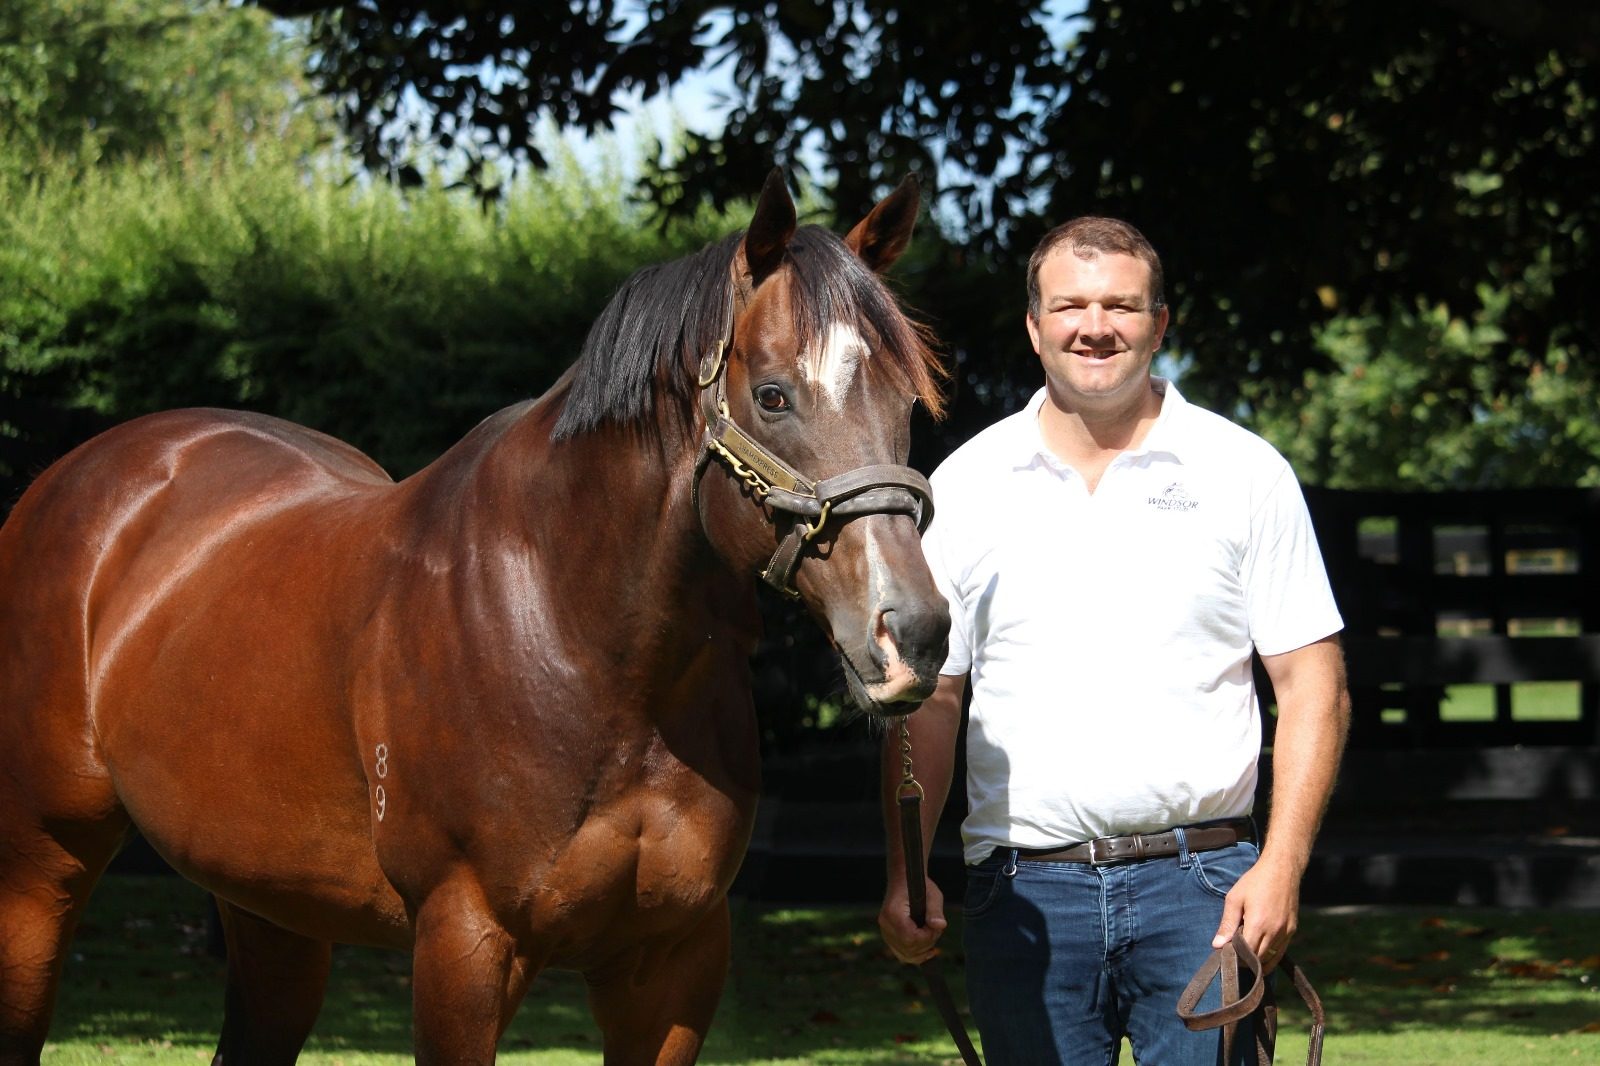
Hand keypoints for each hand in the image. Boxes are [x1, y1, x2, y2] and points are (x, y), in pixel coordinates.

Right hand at [878, 876, 947, 964]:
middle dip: (927, 943)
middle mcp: (885, 924)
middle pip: (908, 948)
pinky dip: (915, 955)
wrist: (904, 880)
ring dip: (923, 951)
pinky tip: (928, 950)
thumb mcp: (932, 894)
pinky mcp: (888, 936)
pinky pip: (901, 954)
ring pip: (904, 955)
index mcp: (893, 912)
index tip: (936, 926)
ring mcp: (885, 931)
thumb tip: (940, 926)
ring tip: (931, 935)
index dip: (927, 937)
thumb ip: (935, 910)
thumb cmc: (919, 885)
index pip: (910, 937)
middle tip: (935, 928)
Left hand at [1210, 855, 1299, 973]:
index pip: (1247, 953)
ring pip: (1271, 958)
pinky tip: (1261, 953)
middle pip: (1259, 958)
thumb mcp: (1235, 899)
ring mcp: (1286, 932)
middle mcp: (1274, 931)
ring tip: (1246, 955)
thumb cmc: (1255, 882)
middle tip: (1235, 955)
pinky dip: (1271, 956)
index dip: (1236, 957)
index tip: (1227, 955)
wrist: (1282, 869)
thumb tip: (1217, 945)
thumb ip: (1227, 924)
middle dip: (1246, 960)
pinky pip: (1281, 950)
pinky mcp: (1292, 929)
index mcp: (1258, 924)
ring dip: (1259, 960)